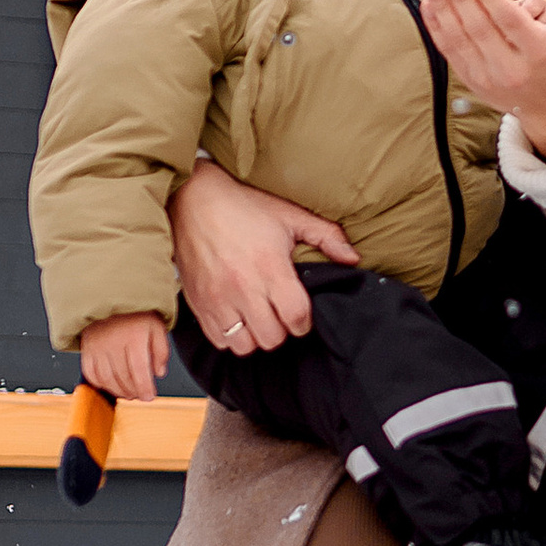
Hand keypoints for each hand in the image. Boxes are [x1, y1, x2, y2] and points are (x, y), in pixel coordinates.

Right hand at [79, 312, 171, 400]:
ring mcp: (97, 346)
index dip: (144, 387)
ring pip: (107, 378)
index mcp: (134, 336)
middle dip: (134, 391)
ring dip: (119, 391)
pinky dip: (101, 384)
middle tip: (141, 395)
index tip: (150, 396)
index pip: (139, 370)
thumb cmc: (135, 312)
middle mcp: (113, 342)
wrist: (111, 295)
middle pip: (123, 377)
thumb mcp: (157, 326)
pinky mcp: (87, 349)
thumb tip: (159, 373)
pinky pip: (91, 373)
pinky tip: (111, 385)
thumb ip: (161, 351)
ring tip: (129, 393)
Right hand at [166, 161, 355, 354]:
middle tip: (279, 314)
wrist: (193, 200)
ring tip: (258, 317)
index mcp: (269, 267)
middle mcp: (243, 287)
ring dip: (255, 336)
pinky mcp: (198, 303)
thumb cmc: (242, 207)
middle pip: (272, 338)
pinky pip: (218, 340)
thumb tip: (352, 258)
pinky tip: (237, 317)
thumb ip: (327, 237)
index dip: (304, 322)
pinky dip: (230, 336)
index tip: (300, 313)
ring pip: (244, 345)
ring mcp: (217, 298)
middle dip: (281, 329)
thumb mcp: (290, 215)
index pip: (296, 318)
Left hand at [419, 0, 545, 160]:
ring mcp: (488, 77)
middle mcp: (511, 68)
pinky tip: (428, 3)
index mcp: (538, 54)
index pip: (509, 20)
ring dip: (443, 8)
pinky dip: (437, 27)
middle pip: (480, 27)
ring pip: (460, 38)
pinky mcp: (471, 81)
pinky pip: (450, 51)